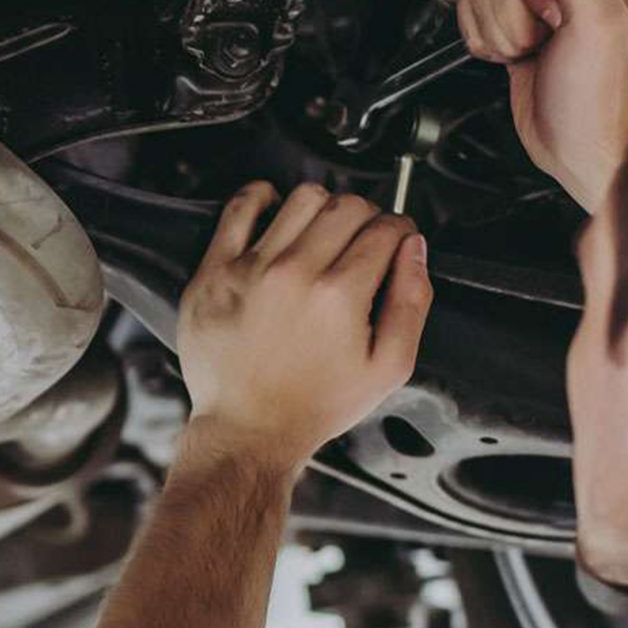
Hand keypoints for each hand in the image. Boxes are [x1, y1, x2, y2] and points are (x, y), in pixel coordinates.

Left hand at [179, 182, 431, 465]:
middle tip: (363, 241)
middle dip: (368, 216)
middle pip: (348, 206)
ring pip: (302, 199)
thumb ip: (412, 301)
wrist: (248, 430)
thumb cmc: (316, 404)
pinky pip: (240, 208)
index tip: (394, 241)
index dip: (399, 230)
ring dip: (323, 207)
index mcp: (340, 296)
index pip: (386, 228)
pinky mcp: (214, 272)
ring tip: (323, 233)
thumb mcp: (389, 367)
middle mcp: (294, 274)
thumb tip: (413, 247)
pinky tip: (275, 211)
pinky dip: (262, 197)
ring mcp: (249, 269)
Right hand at [457, 0, 627, 213]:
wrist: (579, 146)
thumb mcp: (597, 21)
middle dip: (516, 11)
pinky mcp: (515, 20)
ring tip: (534, 50)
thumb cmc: (600, 97)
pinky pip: (473, 9)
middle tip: (547, 37)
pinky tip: (517, 56)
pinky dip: (487, 40)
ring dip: (501, 29)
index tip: (560, 18)